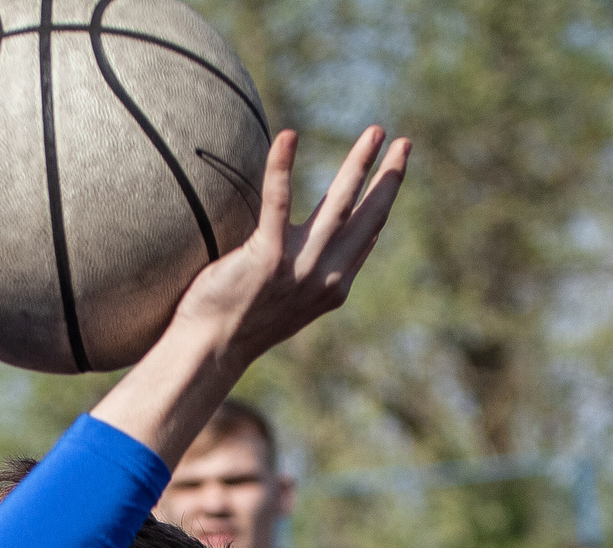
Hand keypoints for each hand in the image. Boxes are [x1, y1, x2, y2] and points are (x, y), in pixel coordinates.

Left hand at [163, 126, 410, 371]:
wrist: (211, 350)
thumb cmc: (239, 321)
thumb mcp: (288, 298)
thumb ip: (306, 270)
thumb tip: (310, 241)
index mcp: (334, 286)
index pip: (368, 233)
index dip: (385, 198)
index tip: (397, 167)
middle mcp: (325, 277)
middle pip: (365, 216)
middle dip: (388, 176)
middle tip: (401, 141)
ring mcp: (299, 268)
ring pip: (338, 204)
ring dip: (359, 164)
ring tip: (375, 133)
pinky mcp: (267, 259)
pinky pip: (278, 203)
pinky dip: (283, 167)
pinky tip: (288, 136)